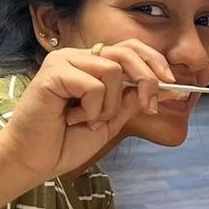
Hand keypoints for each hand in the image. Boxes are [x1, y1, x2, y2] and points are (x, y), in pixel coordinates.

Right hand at [0, 41, 173, 186]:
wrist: (34, 160)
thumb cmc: (65, 142)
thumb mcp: (110, 121)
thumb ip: (131, 101)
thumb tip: (163, 86)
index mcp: (92, 65)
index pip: (131, 48)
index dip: (155, 63)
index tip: (173, 86)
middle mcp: (78, 57)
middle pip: (127, 52)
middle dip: (148, 79)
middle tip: (149, 107)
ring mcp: (64, 62)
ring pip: (112, 71)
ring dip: (110, 105)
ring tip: (88, 120)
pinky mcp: (53, 73)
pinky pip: (93, 86)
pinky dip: (92, 109)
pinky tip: (72, 119)